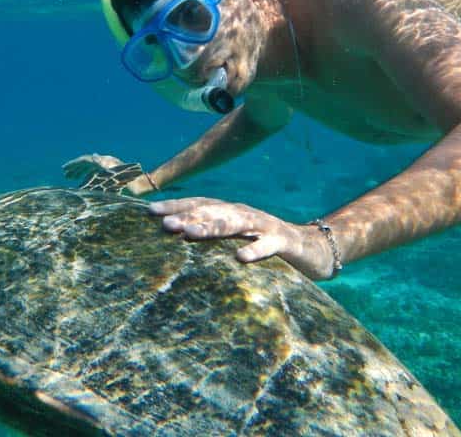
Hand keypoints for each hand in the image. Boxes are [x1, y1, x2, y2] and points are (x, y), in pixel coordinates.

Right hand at [62, 153, 126, 180]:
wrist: (144, 186)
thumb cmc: (131, 185)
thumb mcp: (117, 176)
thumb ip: (104, 166)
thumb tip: (92, 156)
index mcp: (106, 163)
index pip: (86, 160)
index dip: (75, 164)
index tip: (64, 169)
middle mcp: (107, 163)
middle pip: (87, 163)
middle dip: (75, 168)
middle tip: (65, 174)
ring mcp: (110, 167)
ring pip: (92, 167)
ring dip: (81, 171)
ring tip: (71, 177)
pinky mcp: (113, 173)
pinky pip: (97, 172)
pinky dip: (88, 175)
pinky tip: (84, 182)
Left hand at [149, 197, 335, 278]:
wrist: (311, 248)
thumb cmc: (264, 245)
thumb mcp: (236, 240)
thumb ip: (212, 238)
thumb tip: (174, 239)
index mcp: (231, 212)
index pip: (200, 203)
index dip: (176, 205)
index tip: (149, 212)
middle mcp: (244, 213)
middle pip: (213, 210)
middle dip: (188, 215)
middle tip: (164, 224)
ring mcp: (264, 225)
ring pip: (235, 223)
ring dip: (212, 226)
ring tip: (189, 233)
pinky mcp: (284, 241)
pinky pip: (269, 244)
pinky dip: (256, 249)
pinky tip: (241, 257)